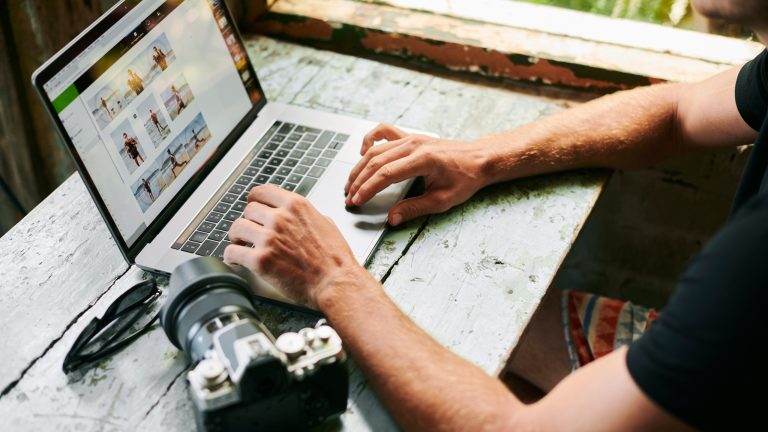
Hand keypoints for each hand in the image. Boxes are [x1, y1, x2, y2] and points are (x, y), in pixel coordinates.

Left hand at [224, 185, 365, 307]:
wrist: (336, 282)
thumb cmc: (335, 259)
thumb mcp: (326, 224)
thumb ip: (308, 215)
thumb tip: (301, 216)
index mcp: (295, 206)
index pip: (262, 192)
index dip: (254, 200)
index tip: (253, 206)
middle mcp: (280, 218)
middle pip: (248, 209)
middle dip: (248, 221)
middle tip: (249, 231)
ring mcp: (268, 238)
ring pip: (236, 228)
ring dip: (237, 237)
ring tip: (240, 244)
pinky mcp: (260, 260)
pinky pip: (233, 252)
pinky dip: (231, 256)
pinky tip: (235, 260)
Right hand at [345, 123, 489, 224]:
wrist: (478, 159)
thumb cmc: (465, 179)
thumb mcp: (443, 200)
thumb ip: (415, 208)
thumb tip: (392, 218)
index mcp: (423, 160)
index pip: (386, 174)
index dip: (368, 189)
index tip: (356, 201)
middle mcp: (414, 145)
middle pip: (376, 162)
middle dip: (359, 181)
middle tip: (349, 197)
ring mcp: (411, 138)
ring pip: (376, 150)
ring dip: (360, 167)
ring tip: (350, 183)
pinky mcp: (411, 137)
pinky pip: (384, 132)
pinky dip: (370, 141)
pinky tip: (363, 153)